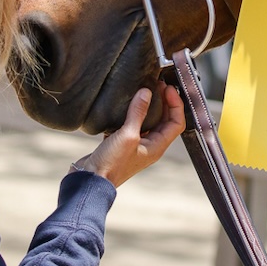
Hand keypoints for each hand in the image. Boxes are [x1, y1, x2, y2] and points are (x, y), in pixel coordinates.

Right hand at [71, 81, 185, 187]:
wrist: (90, 180)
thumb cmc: (112, 164)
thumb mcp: (127, 135)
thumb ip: (138, 113)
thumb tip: (146, 92)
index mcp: (157, 146)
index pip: (176, 122)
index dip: (175, 104)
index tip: (167, 88)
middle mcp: (149, 145)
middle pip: (164, 120)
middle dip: (163, 101)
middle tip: (157, 84)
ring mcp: (135, 144)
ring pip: (148, 121)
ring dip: (147, 105)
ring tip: (143, 89)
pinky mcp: (121, 142)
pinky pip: (131, 123)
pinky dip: (131, 112)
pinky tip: (125, 102)